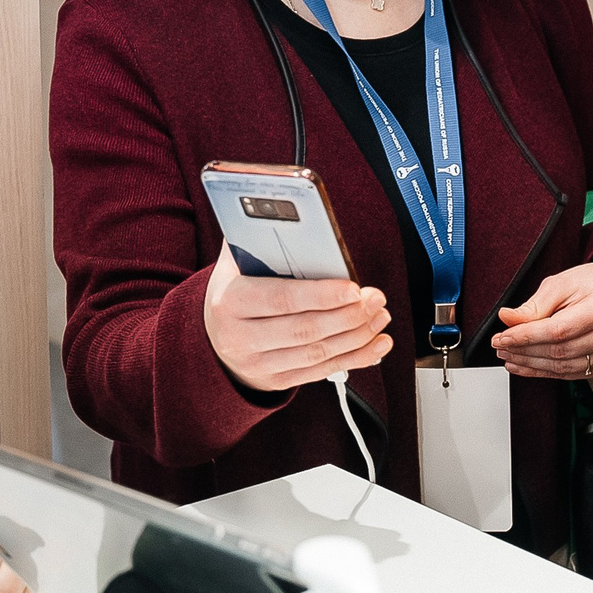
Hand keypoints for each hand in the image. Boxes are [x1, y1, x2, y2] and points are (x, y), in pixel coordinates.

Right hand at [203, 244, 392, 391]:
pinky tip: (377, 344)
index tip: (353, 288)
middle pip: (304, 330)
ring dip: (357, 336)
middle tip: (374, 299)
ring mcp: (257, 363)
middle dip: (348, 315)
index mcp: (231, 300)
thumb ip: (260, 238)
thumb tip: (294, 213)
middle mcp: (240, 337)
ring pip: (317, 353)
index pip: (281, 299)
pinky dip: (354, 358)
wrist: (214, 333)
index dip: (321, 296)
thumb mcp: (237, 262)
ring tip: (379, 315)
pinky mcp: (276, 380)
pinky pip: (321, 371)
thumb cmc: (236, 287)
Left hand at [492, 255, 592, 378]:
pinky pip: (569, 374)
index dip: (526, 337)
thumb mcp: (560, 283)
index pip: (557, 330)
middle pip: (558, 351)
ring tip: (509, 356)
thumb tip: (507, 319)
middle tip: (500, 346)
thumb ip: (534, 305)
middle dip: (523, 351)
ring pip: (562, 367)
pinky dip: (544, 372)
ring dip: (530, 364)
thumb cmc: (591, 283)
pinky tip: (526, 366)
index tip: (502, 337)